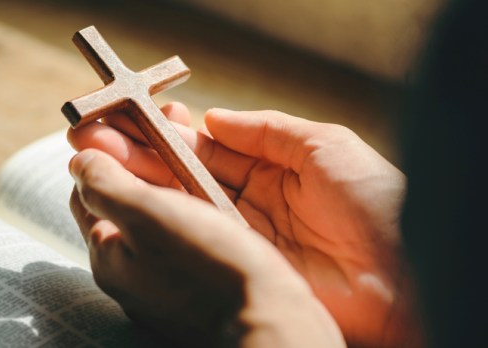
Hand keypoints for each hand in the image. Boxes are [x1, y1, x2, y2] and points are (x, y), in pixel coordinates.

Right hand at [68, 103, 413, 345]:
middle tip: (90, 134)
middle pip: (182, 175)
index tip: (127, 116)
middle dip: (136, 153)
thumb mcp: (324, 145)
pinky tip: (125, 200)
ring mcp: (238, 237)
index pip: (205, 148)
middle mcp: (247, 203)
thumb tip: (211, 118)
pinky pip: (192, 241)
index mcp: (270, 170)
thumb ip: (264, 130)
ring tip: (93, 158)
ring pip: (179, 206)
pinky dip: (159, 221)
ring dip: (137, 182)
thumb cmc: (374, 199)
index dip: (165, 132)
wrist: (405, 277)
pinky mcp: (236, 269)